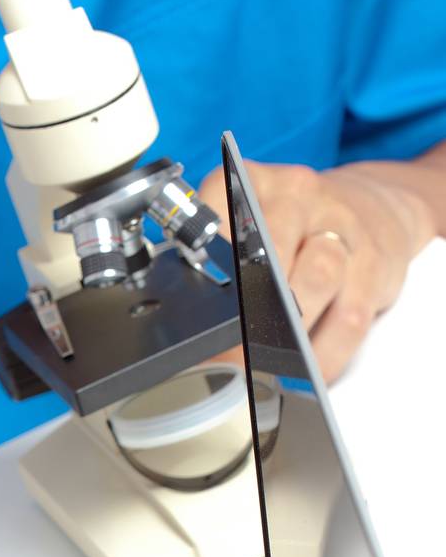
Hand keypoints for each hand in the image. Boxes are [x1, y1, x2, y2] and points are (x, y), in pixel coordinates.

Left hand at [199, 159, 434, 379]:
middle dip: (248, 308)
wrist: (373, 207)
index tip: (196, 305)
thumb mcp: (249, 223)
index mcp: (252, 184)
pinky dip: (325, 352)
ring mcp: (340, 227)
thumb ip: (214, 260)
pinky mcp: (373, 265)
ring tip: (265, 366)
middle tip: (227, 351)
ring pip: (315, 278)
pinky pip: (349, 315)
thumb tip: (184, 328)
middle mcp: (298, 197)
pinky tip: (306, 372)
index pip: (220, 211)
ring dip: (288, 331)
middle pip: (271, 249)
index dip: (208, 259)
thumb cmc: (294, 227)